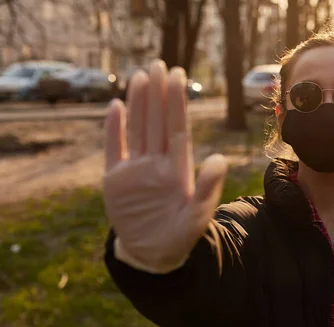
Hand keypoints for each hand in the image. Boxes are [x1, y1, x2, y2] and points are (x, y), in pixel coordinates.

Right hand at [102, 60, 227, 272]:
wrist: (152, 255)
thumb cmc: (180, 237)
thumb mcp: (197, 217)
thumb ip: (207, 189)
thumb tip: (219, 158)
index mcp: (178, 169)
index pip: (177, 128)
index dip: (176, 102)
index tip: (177, 76)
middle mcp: (157, 164)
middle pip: (157, 122)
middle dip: (158, 94)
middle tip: (158, 64)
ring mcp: (135, 170)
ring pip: (137, 129)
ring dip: (138, 104)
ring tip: (140, 77)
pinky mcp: (115, 180)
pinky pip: (114, 149)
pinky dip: (113, 129)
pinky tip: (116, 106)